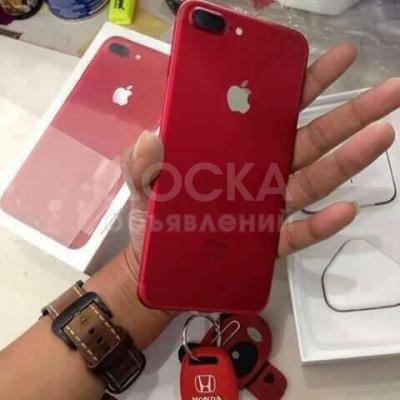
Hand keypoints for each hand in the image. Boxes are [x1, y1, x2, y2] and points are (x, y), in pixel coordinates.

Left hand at [123, 43, 399, 265]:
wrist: (156, 268)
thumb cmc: (154, 219)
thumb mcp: (142, 183)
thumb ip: (143, 161)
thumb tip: (151, 136)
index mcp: (236, 151)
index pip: (274, 113)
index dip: (303, 86)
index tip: (332, 59)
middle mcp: (260, 174)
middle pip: (309, 140)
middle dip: (348, 113)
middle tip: (387, 89)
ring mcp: (268, 209)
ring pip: (313, 181)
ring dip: (348, 160)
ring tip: (382, 134)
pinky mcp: (267, 244)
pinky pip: (298, 234)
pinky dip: (320, 224)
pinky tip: (344, 210)